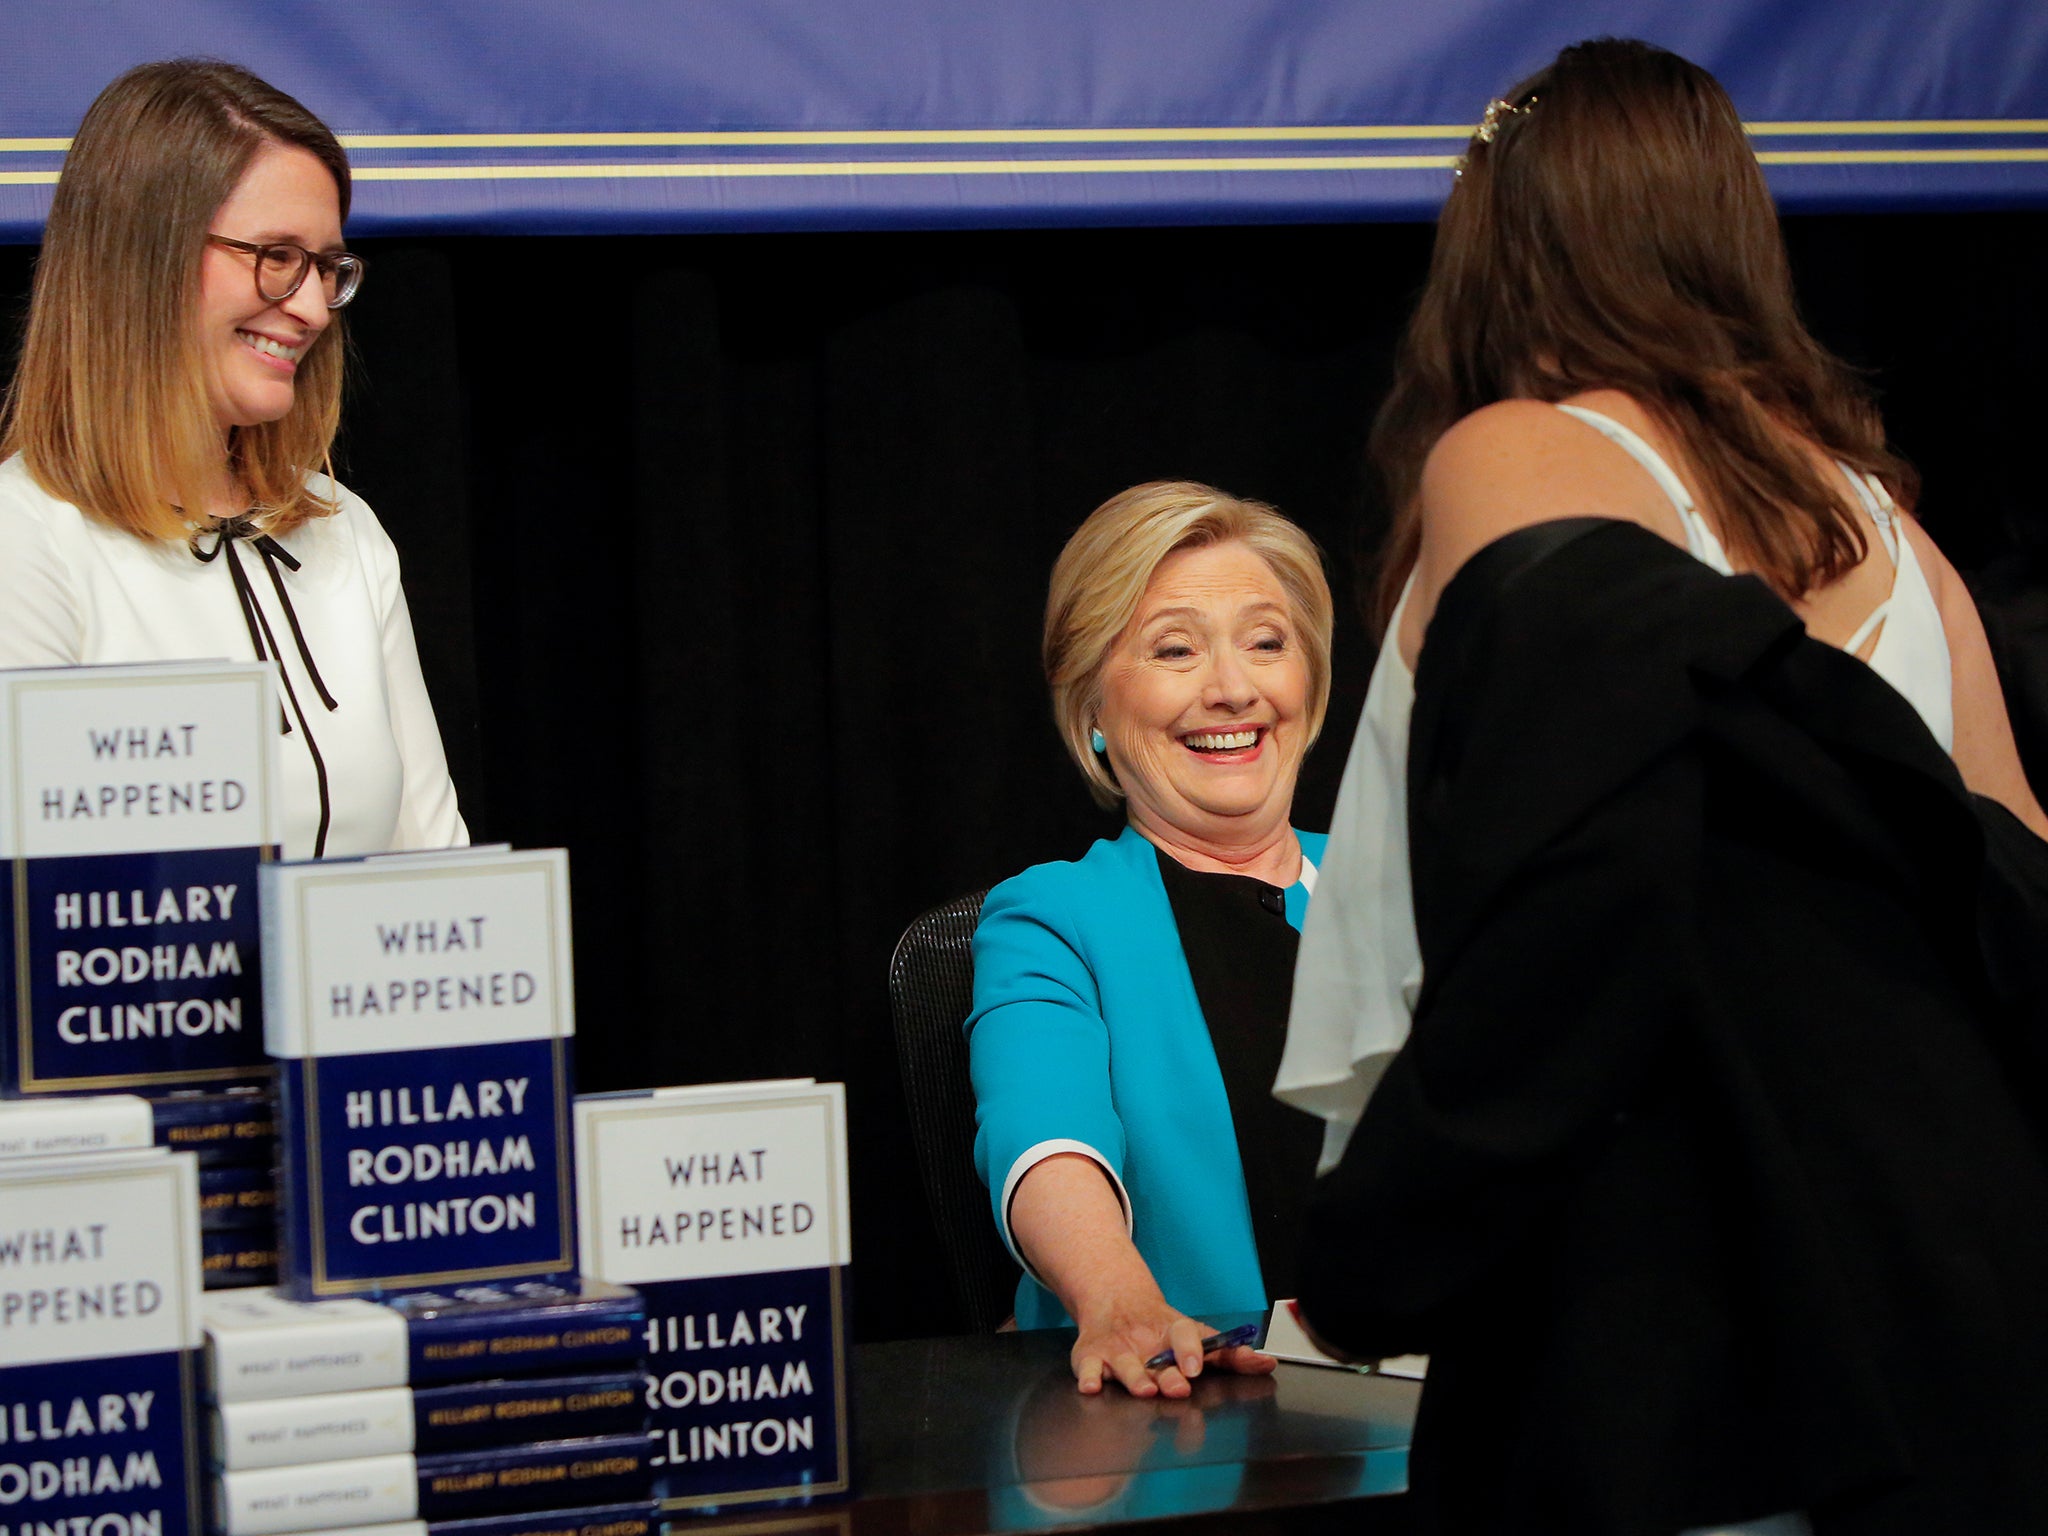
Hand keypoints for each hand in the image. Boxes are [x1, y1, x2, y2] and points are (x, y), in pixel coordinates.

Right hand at [1070, 1292, 1275, 1397]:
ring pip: (1124, 1365)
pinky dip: (1087, 1376)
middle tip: (1179, 1388)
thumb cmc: (1162, 1330)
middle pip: (1157, 1359)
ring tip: (1144, 1390)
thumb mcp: (1196, 1336)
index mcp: (1173, 1333)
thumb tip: (1268, 1364)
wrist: (1116, 1302)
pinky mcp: (1091, 1356)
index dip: (1191, 1350)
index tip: (1197, 1367)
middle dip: (1168, 1375)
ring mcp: (1118, 1349)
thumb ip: (1229, 1354)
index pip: (1185, 1335)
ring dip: (1134, 1378)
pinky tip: (1091, 1387)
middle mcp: (1146, 1342)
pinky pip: (1086, 1367)